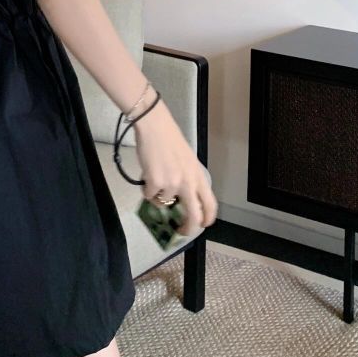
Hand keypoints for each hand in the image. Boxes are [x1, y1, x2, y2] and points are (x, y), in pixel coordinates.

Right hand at [132, 97, 217, 236]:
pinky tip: (147, 174)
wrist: (154, 126)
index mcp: (198, 176)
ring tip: (154, 179)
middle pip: (193, 215)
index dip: (208, 218)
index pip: (211, 204)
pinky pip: (149, 196)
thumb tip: (180, 198)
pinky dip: (146, 190)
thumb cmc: (170, 139)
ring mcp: (172, 184)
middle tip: (180, 230)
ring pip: (164, 203)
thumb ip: (188, 179)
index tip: (203, 225)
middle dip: (187, 228)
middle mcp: (188, 182)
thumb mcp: (187, 160)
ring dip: (158, 196)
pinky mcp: (155, 183)